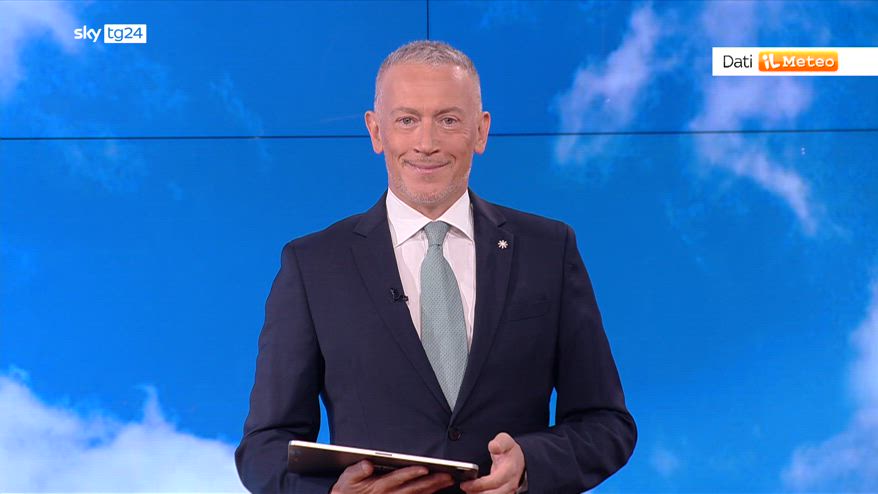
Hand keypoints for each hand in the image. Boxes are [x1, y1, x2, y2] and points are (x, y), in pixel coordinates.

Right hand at [330, 460, 454, 493]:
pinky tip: (437, 492)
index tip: (424, 468)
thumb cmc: (347, 490)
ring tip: (447, 481)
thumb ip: (357, 471)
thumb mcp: (347, 479)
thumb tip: (367, 464)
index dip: (411, 473)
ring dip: (433, 489)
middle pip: (413, 488)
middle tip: (447, 475)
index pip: (397, 478)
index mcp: (378, 486)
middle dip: (431, 481)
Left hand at [460, 433, 524, 493]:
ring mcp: (509, 490)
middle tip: (464, 488)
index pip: (494, 481)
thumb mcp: (506, 441)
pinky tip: (474, 493)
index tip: (465, 483)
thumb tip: (493, 447)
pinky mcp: (505, 493)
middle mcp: (510, 483)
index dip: (479, 485)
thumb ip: (500, 443)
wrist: (521, 460)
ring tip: (468, 491)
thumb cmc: (511, 451)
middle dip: (477, 493)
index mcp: (509, 469)